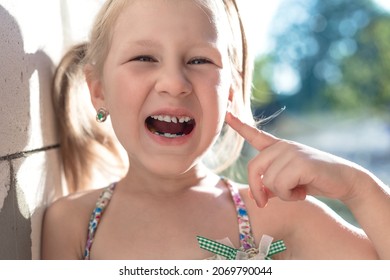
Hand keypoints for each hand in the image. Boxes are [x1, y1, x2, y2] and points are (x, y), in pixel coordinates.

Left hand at [225, 111, 360, 207]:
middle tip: (265, 202)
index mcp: (278, 147)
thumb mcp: (287, 183)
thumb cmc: (313, 181)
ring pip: (268, 181)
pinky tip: (302, 192)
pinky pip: (280, 185)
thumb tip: (255, 196)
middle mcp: (282, 146)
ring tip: (297, 191)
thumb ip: (270, 185)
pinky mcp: (300, 161)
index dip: (239, 125)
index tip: (226, 113)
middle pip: (253, 168)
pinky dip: (289, 196)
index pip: (255, 134)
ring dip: (282, 195)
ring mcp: (291, 151)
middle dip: (257, 190)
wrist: (345, 181)